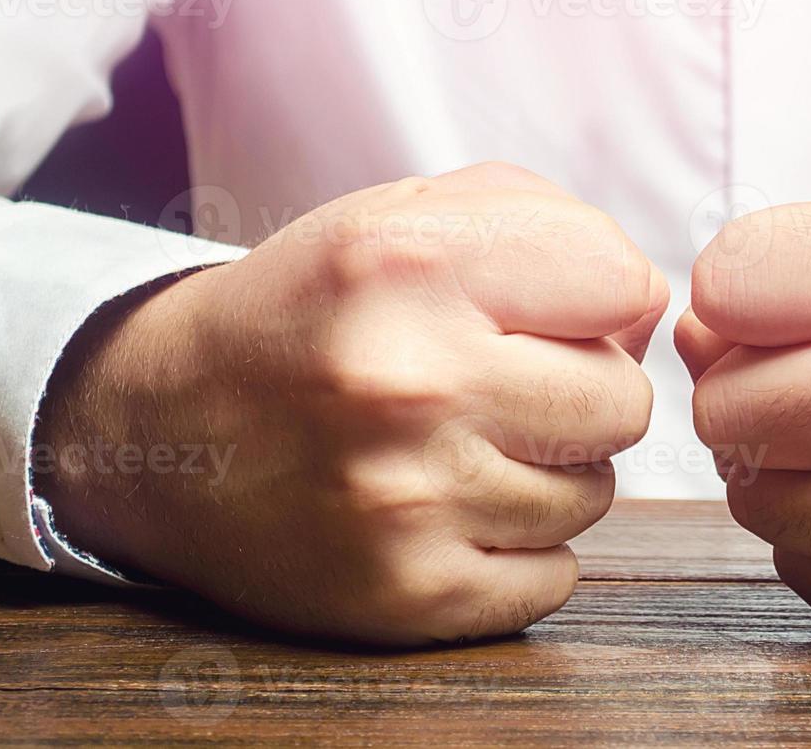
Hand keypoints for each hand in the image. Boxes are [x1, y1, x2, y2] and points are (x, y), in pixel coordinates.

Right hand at [37, 162, 666, 644]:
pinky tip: (451, 511)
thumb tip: (652, 305)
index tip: (556, 311)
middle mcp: (408, 380)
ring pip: (595, 494)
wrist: (158, 431)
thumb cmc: (311, 314)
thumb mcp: (400, 216)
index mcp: (409, 263)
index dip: (604, 300)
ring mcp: (407, 499)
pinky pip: (554, 578)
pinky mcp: (404, 593)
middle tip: (510, 386)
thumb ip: (545, 222)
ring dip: (550, 471)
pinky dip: (520, 550)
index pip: (627, 283)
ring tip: (466, 445)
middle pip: (625, 400)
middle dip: (584, 390)